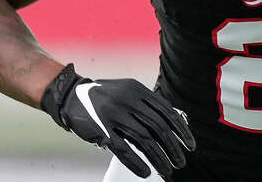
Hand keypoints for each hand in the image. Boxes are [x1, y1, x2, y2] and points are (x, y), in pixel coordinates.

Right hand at [40, 64, 194, 178]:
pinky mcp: (101, 130)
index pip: (167, 112)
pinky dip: (136, 163)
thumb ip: (147, 105)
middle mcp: (128, 100)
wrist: (71, 95)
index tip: (190, 144)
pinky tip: (146, 172)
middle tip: (180, 161)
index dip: (181, 130)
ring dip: (159, 157)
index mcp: (138, 90)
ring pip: (144, 140)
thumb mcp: (128, 92)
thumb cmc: (105, 97)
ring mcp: (114, 115)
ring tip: (168, 169)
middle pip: (158, 128)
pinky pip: (123, 150)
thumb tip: (174, 125)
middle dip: (173, 147)